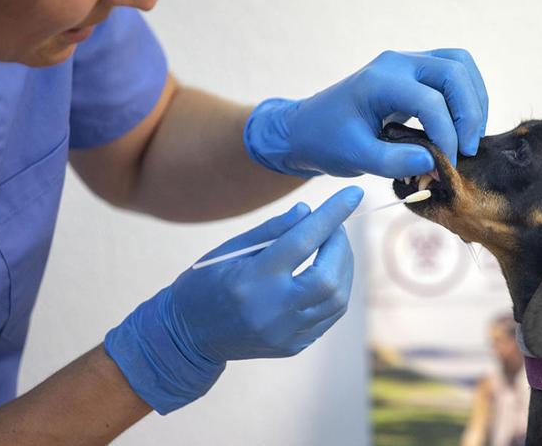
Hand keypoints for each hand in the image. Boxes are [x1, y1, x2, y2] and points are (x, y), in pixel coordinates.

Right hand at [104, 186, 362, 413]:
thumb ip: (272, 230)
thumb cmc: (206, 283)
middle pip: (327, 276)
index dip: (332, 214)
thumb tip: (309, 211)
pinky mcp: (292, 346)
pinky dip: (337, 291)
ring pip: (336, 299)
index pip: (303, 240)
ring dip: (344, 268)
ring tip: (335, 248)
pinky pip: (329, 317)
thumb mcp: (229, 249)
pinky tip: (330, 274)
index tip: (354, 194)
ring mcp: (285, 332)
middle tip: (337, 227)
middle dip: (341, 245)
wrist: (187, 335)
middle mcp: (272, 309)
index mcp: (253, 279)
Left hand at [244, 48, 487, 177]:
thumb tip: (435, 163)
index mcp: (380, 80)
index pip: (430, 100)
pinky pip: (453, 73)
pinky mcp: (415, 72)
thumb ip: (393, 162)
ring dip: (473, 100)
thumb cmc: (326, 142)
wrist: (306, 128)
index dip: (448, 134)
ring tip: (469, 138)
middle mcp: (398, 62)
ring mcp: (408, 63)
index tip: (449, 164)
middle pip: (455, 70)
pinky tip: (462, 128)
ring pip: (460, 65)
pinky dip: (466, 97)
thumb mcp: (354, 157)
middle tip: (467, 150)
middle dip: (469, 112)